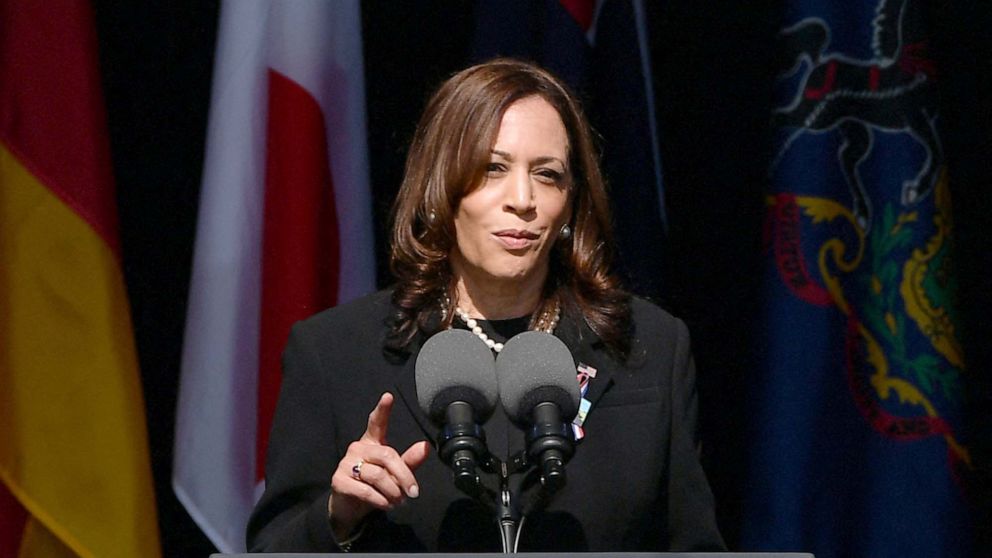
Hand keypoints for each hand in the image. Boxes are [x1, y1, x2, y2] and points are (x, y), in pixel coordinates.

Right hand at [328, 392, 430, 539]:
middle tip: (413, 492)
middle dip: (404, 476)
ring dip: (393, 492)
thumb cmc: (374, 486)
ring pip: (378, 475)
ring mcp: (346, 464)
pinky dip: (380, 500)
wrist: (349, 509)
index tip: (388, 396)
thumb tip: (426, 446)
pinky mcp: (339, 481)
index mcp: (371, 442)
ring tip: (399, 501)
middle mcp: (357, 448)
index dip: (382, 410)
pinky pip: (366, 490)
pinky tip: (386, 504)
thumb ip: (409, 461)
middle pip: (387, 455)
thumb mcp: (394, 474)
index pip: (376, 423)